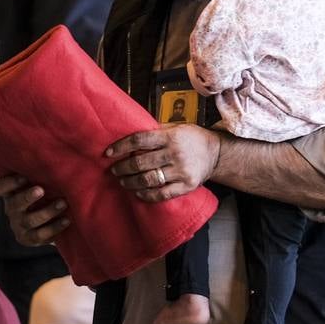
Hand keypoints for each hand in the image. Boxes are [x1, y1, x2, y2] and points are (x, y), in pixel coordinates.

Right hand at [0, 174, 68, 246]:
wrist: (51, 218)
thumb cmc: (47, 189)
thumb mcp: (40, 179)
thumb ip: (41, 169)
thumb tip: (57, 144)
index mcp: (10, 192)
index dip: (9, 183)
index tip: (24, 177)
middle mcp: (12, 209)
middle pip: (14, 204)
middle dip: (27, 197)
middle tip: (41, 190)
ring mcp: (19, 226)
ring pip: (29, 221)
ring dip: (47, 212)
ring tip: (63, 203)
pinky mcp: (29, 239)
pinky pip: (40, 236)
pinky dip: (54, 228)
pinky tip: (67, 219)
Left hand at [105, 124, 220, 201]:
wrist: (216, 153)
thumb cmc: (192, 139)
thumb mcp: (176, 128)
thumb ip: (156, 132)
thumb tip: (129, 133)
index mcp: (170, 137)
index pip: (139, 140)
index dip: (121, 146)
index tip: (108, 153)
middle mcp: (175, 153)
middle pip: (140, 162)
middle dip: (123, 168)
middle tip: (114, 170)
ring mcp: (181, 171)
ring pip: (148, 180)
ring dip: (131, 182)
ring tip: (123, 181)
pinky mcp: (186, 186)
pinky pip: (161, 194)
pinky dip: (146, 195)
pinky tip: (138, 192)